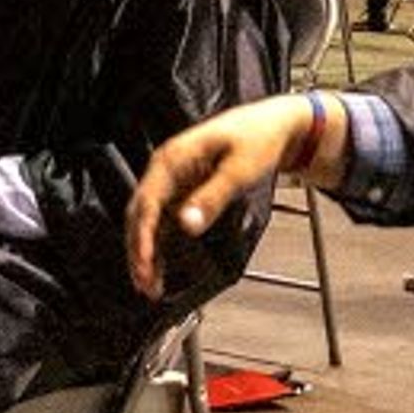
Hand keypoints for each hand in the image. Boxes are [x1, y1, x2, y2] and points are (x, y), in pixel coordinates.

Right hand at [126, 95, 321, 297]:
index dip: (142, 236)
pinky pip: (163, 222)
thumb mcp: (240, 169)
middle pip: (140, 213)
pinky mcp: (183, 191)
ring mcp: (174, 180)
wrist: (275, 125)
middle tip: (144, 284)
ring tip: (150, 287)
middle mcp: (167, 168)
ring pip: (148, 221)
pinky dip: (159, 246)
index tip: (144, 264)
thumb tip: (187, 224)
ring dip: (146, 252)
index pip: (147, 201)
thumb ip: (213, 197)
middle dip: (138, 250)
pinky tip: (161, 271)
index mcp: (174, 156)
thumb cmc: (259, 137)